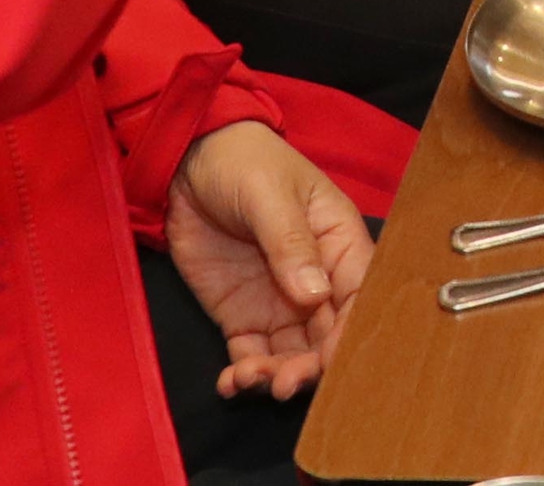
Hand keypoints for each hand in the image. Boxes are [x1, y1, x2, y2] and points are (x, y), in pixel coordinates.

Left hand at [166, 121, 372, 401]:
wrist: (185, 161)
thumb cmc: (242, 162)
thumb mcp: (268, 194)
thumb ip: (290, 242)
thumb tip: (314, 294)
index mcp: (337, 243)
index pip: (358, 295)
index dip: (351, 331)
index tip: (332, 360)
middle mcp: (316, 280)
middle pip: (328, 336)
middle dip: (311, 366)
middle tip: (284, 383)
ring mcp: (279, 302)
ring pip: (291, 354)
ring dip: (276, 376)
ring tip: (250, 378)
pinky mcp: (243, 316)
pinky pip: (251, 354)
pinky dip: (244, 375)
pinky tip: (230, 383)